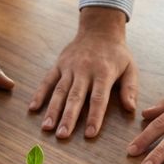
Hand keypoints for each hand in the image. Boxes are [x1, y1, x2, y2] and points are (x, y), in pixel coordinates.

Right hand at [29, 7, 137, 138]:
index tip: (90, 134)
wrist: (100, 28)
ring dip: (52, 110)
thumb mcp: (130, 68)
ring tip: (47, 128)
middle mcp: (84, 70)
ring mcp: (69, 67)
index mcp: (103, 73)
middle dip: (68, 117)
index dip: (94, 117)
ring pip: (59, 91)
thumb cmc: (116, 53)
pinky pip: (47, 80)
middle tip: (62, 136)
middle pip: (75, 97)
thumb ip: (130, 88)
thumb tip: (131, 109)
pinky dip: (39, 94)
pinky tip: (33, 108)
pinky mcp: (59, 64)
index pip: (98, 99)